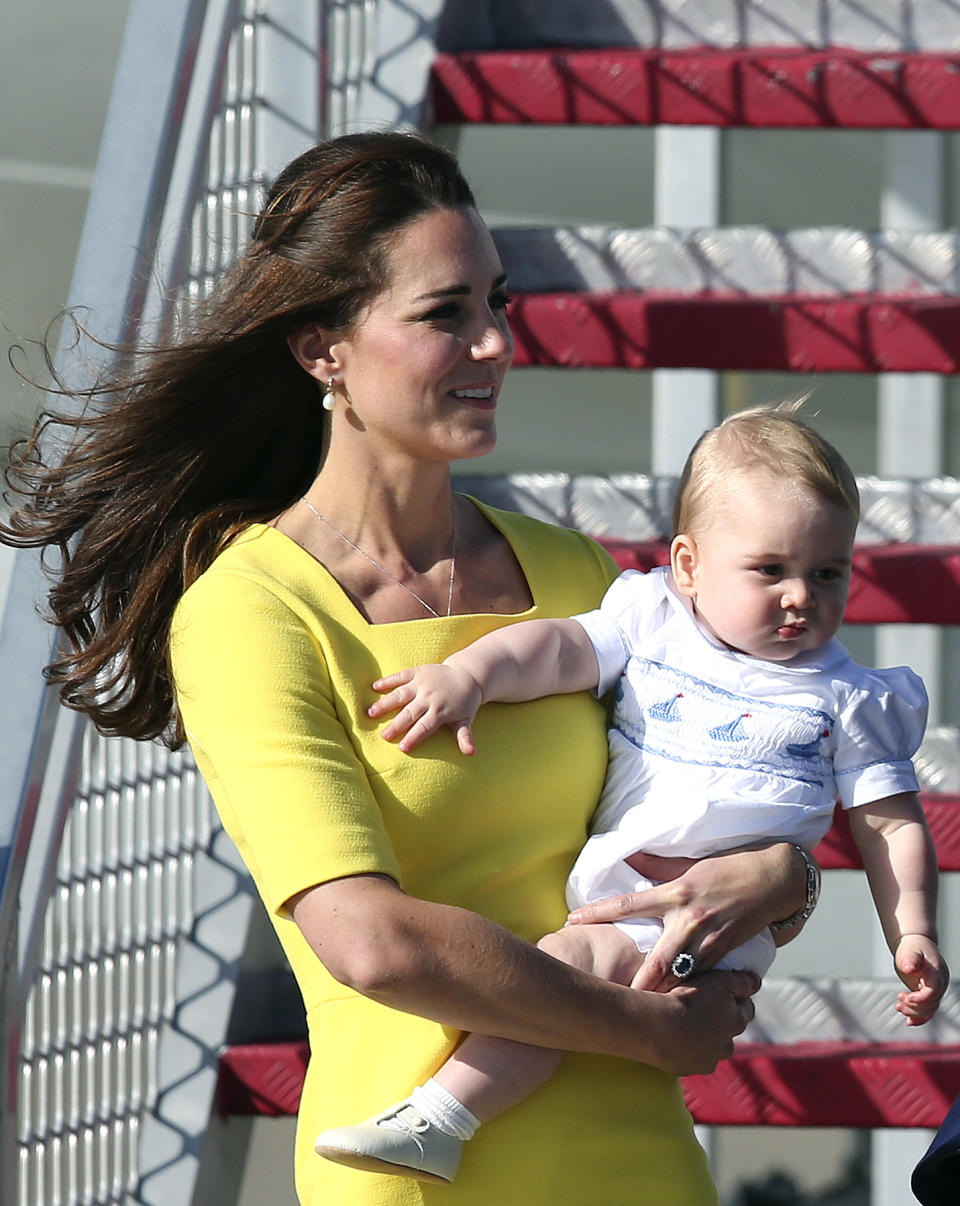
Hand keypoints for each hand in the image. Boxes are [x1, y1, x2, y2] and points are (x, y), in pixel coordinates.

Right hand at [369, 663, 482, 753]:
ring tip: (370, 713)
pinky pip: (400, 676)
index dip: (414, 737)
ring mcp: (422, 683)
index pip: (425, 727)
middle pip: (410, 713)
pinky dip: (387, 681)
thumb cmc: (464, 702)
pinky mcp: (418, 672)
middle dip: (397, 725)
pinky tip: (374, 687)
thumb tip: (471, 753)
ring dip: (385, 703)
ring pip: (400, 694)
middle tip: (384, 736)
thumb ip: (465, 737)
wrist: (468, 675)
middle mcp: (429, 697)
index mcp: (441, 711)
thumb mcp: (466, 720)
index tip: (402, 748)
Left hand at [567, 845, 805, 991]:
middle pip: (656, 961)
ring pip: (680, 976)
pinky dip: (688, 989)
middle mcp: (689, 918)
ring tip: (638, 1012)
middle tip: (608, 998)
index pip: (627, 904)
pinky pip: (703, 977)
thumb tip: (629, 859)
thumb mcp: (690, 864)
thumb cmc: (729, 867)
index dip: (597, 912)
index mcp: (675, 892)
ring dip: (661, 994)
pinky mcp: (728, 953)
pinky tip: (676, 1004)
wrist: (775, 878)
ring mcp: (710, 939)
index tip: (572, 920)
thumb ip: (657, 866)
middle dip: (635, 985)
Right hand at [651, 970, 759, 1075]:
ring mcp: (710, 1058)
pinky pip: (696, 1058)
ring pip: (714, 1046)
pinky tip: (678, 1038)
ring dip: (707, 1036)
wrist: (659, 1028)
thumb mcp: (718, 981)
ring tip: (688, 1022)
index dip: (738, 998)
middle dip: (723, 1018)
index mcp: (737, 1021)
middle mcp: (728, 1044)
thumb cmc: (688, 1000)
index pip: (747, 1008)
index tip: (725, 990)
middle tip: (704, 1005)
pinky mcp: (692, 1068)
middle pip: (731, 1029)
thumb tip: (757, 981)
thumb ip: (741, 981)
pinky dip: (691, 1049)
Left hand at [894, 935, 948, 1025]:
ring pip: (929, 1009)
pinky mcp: (929, 994)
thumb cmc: (912, 947)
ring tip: (898, 1006)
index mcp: (936, 973)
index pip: (933, 991)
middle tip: (898, 1003)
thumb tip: (909, 968)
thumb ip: (911, 959)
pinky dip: (920, 1018)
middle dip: (914, 1007)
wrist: (916, 944)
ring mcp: (935, 990)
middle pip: (931, 1003)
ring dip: (913, 1012)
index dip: (920, 999)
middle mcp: (939, 984)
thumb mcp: (910, 951)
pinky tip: (909, 1022)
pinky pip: (928, 1010)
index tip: (904, 997)